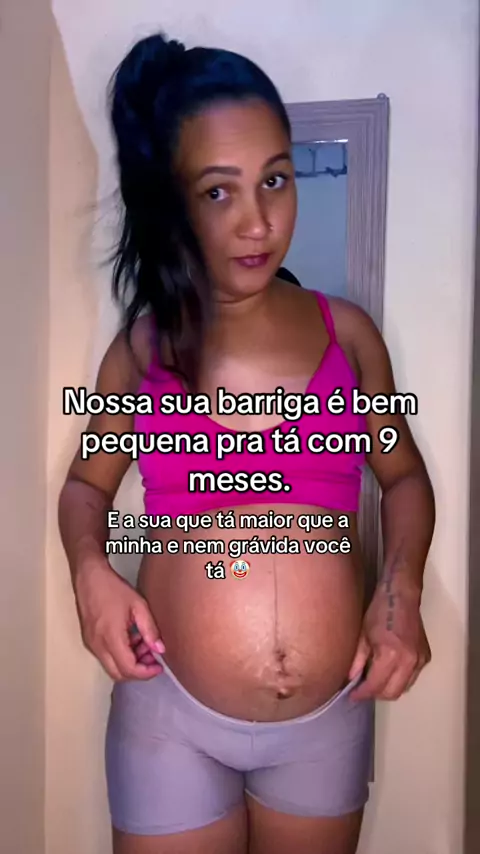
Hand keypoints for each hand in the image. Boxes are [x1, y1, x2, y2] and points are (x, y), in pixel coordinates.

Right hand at [73, 559, 164, 681]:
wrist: (89, 577)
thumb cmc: (113, 588)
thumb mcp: (138, 605)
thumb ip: (150, 630)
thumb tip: (160, 650)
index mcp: (111, 637)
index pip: (128, 669)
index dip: (146, 673)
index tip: (158, 666)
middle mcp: (98, 645)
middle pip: (119, 674)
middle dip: (138, 671)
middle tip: (152, 658)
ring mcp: (91, 644)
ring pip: (112, 667)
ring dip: (129, 663)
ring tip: (144, 644)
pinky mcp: (89, 641)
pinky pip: (106, 657)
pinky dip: (120, 655)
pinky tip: (131, 639)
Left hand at [348, 582, 430, 700]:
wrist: (401, 596)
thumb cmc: (379, 612)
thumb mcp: (362, 635)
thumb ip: (357, 660)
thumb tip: (350, 680)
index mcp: (390, 655)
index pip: (376, 686)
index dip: (362, 694)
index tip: (353, 695)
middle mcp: (408, 661)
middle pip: (392, 693)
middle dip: (376, 694)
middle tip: (362, 689)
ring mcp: (420, 660)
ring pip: (404, 688)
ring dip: (389, 689)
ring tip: (375, 680)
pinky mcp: (425, 657)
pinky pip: (412, 678)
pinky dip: (400, 680)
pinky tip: (389, 671)